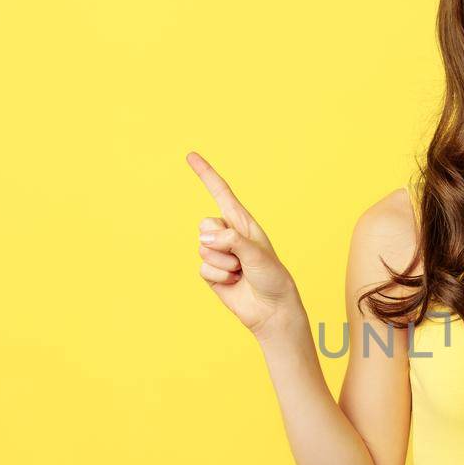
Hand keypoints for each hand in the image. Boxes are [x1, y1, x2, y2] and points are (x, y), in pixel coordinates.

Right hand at [186, 151, 300, 338]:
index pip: (221, 193)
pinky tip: (234, 283)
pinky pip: (203, 269)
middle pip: (204, 225)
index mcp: (243, 223)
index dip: (206, 174)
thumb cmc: (272, 277)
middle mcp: (228, 235)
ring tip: (241, 272)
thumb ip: (232, 241)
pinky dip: (219, 277)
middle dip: (220, 242)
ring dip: (223, 264)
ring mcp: (218, 254)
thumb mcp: (257, 253)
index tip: (191, 155)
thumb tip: (205, 239)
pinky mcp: (212, 272)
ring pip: (203, 249)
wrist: (271, 308)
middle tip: (240, 257)